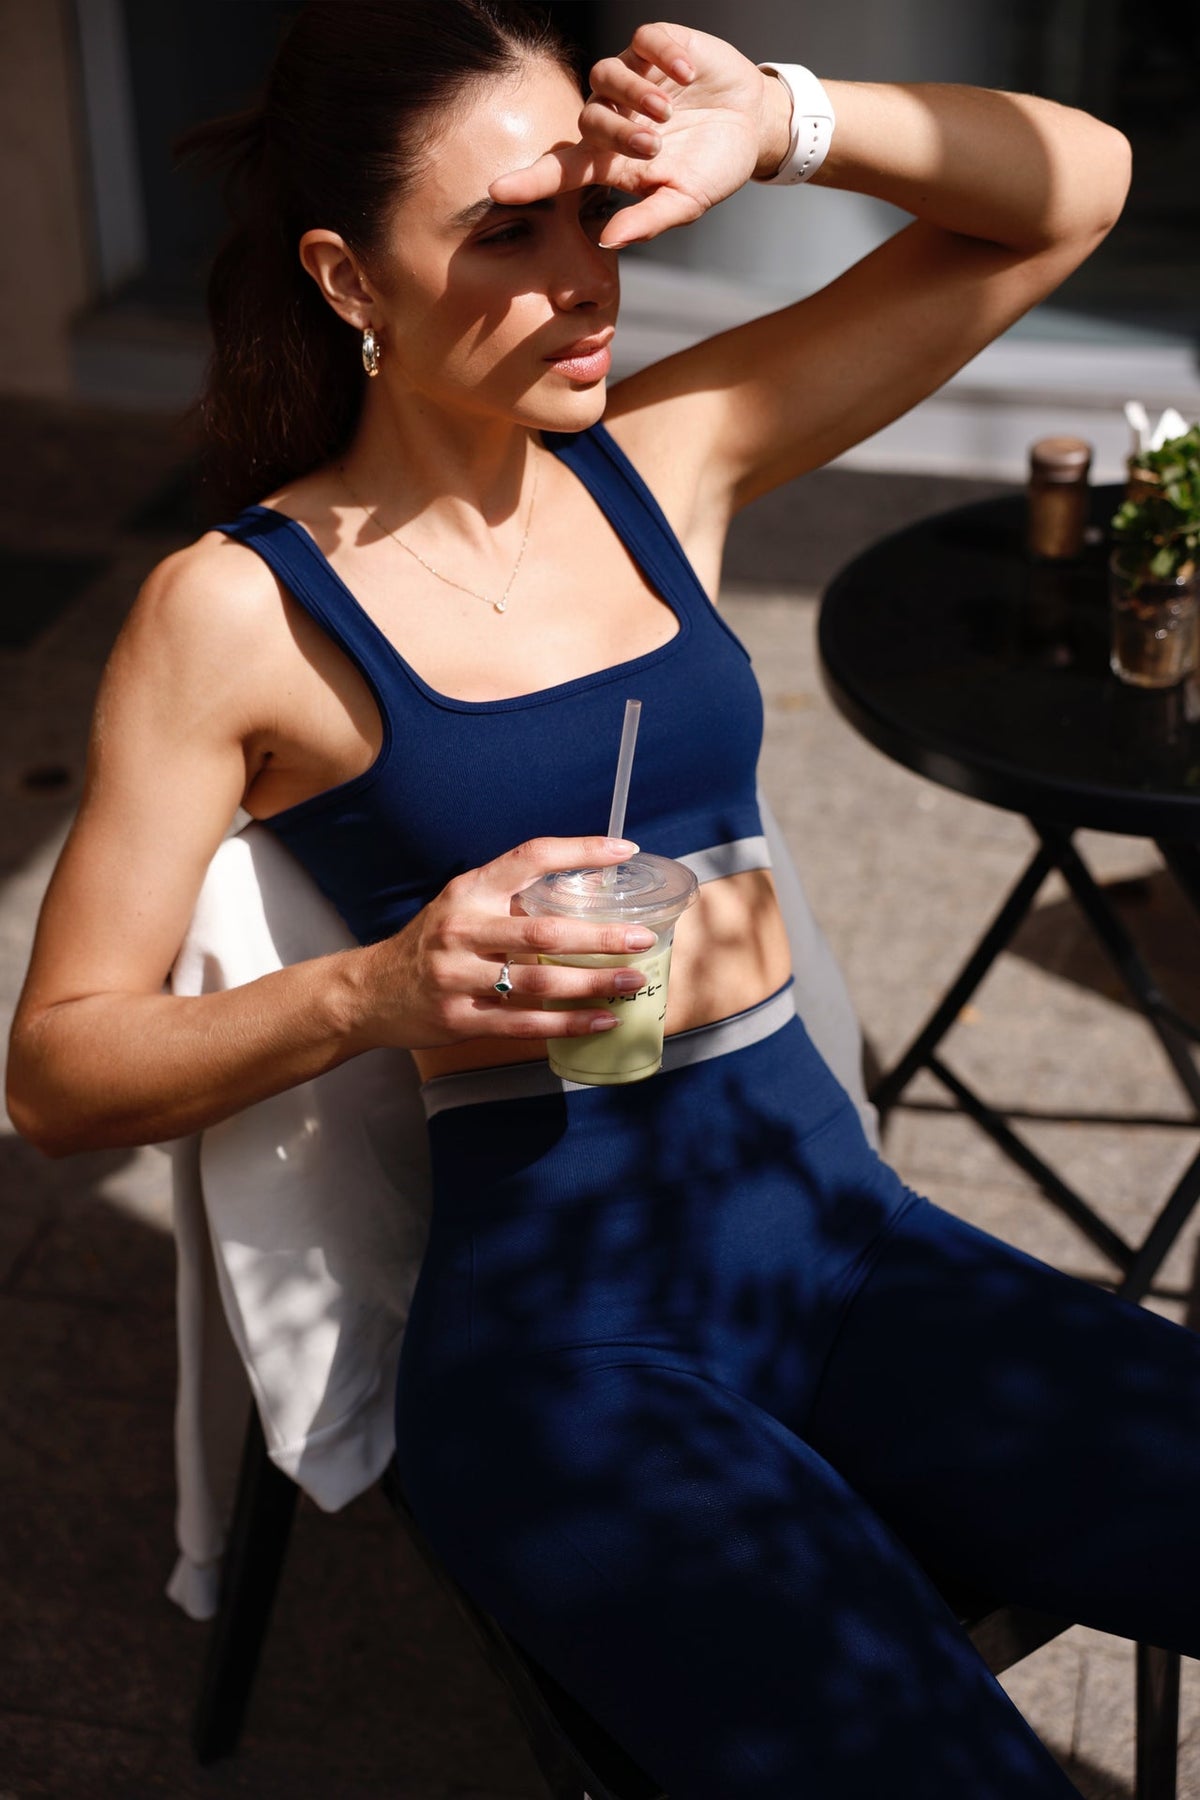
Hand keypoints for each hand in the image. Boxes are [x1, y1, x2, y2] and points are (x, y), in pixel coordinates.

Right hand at [357, 837, 657, 1049]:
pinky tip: (601, 1020)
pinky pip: (525, 1023)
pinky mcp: (459, 1018)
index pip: (530, 857)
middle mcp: (462, 929)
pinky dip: (568, 1023)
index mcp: (469, 891)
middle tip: (641, 939)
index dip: (580, 851)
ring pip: (539, 980)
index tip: (624, 851)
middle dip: (600, 935)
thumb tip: (590, 887)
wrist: (370, 992)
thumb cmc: (432, 943)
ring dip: (592, 983)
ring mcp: (458, 977)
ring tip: (631, 982)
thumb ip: (514, 898)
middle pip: (543, 930)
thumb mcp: (463, 905)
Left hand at [488, 21, 781, 247]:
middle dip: (616, 134)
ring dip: (633, 94)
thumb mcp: (686, 201)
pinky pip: (643, 41)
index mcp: (613, 161)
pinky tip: (688, 76)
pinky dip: (663, 56)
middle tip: (653, 147)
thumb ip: (648, 221)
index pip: (561, 171)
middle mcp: (614, 117)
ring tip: (666, 112)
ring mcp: (632, 79)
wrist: (752, 124)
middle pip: (588, 119)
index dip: (530, 181)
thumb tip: (607, 242)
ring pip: (604, 76)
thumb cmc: (713, 167)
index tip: (498, 190)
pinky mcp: (656, 47)